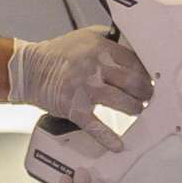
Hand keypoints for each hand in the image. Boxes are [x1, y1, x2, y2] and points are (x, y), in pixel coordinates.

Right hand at [8, 25, 152, 150]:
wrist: (31, 70)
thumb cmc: (59, 54)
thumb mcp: (87, 37)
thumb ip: (110, 42)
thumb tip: (134, 51)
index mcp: (101, 48)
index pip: (135, 62)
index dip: (146, 74)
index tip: (150, 80)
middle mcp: (96, 67)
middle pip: (133, 82)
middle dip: (145, 93)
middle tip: (147, 97)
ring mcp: (85, 89)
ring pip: (122, 102)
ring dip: (134, 109)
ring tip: (136, 110)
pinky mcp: (75, 108)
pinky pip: (96, 126)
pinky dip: (108, 138)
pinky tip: (117, 145)